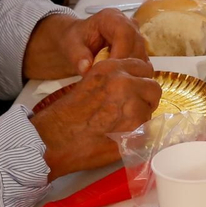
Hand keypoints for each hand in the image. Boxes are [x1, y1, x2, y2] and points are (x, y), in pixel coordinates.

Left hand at [23, 8, 146, 79]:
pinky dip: (134, 75)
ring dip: (132, 73)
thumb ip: (77, 56)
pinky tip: (121, 84)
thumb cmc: (75, 39)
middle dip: (127, 66)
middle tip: (113, 83)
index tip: (111, 73)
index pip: (124, 33)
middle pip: (137, 45)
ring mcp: (135, 38)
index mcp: (111, 18)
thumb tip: (86, 69)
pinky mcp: (138, 51)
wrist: (78, 40)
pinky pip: (142, 65)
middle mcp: (128, 24)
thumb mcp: (70, 45)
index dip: (121, 53)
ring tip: (116, 85)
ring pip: (143, 57)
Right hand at [30, 58, 161, 179]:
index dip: (140, 82)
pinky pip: (146, 130)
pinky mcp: (134, 127)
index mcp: (111, 67)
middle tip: (132, 111)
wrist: (52, 139)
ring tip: (120, 126)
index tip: (136, 92)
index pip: (143, 68)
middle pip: (153, 88)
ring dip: (141, 118)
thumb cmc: (64, 116)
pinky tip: (119, 137)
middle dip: (146, 100)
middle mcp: (124, 81)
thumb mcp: (88, 82)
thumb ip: (112, 80)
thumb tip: (132, 86)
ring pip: (150, 110)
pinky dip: (137, 135)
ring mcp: (131, 104)